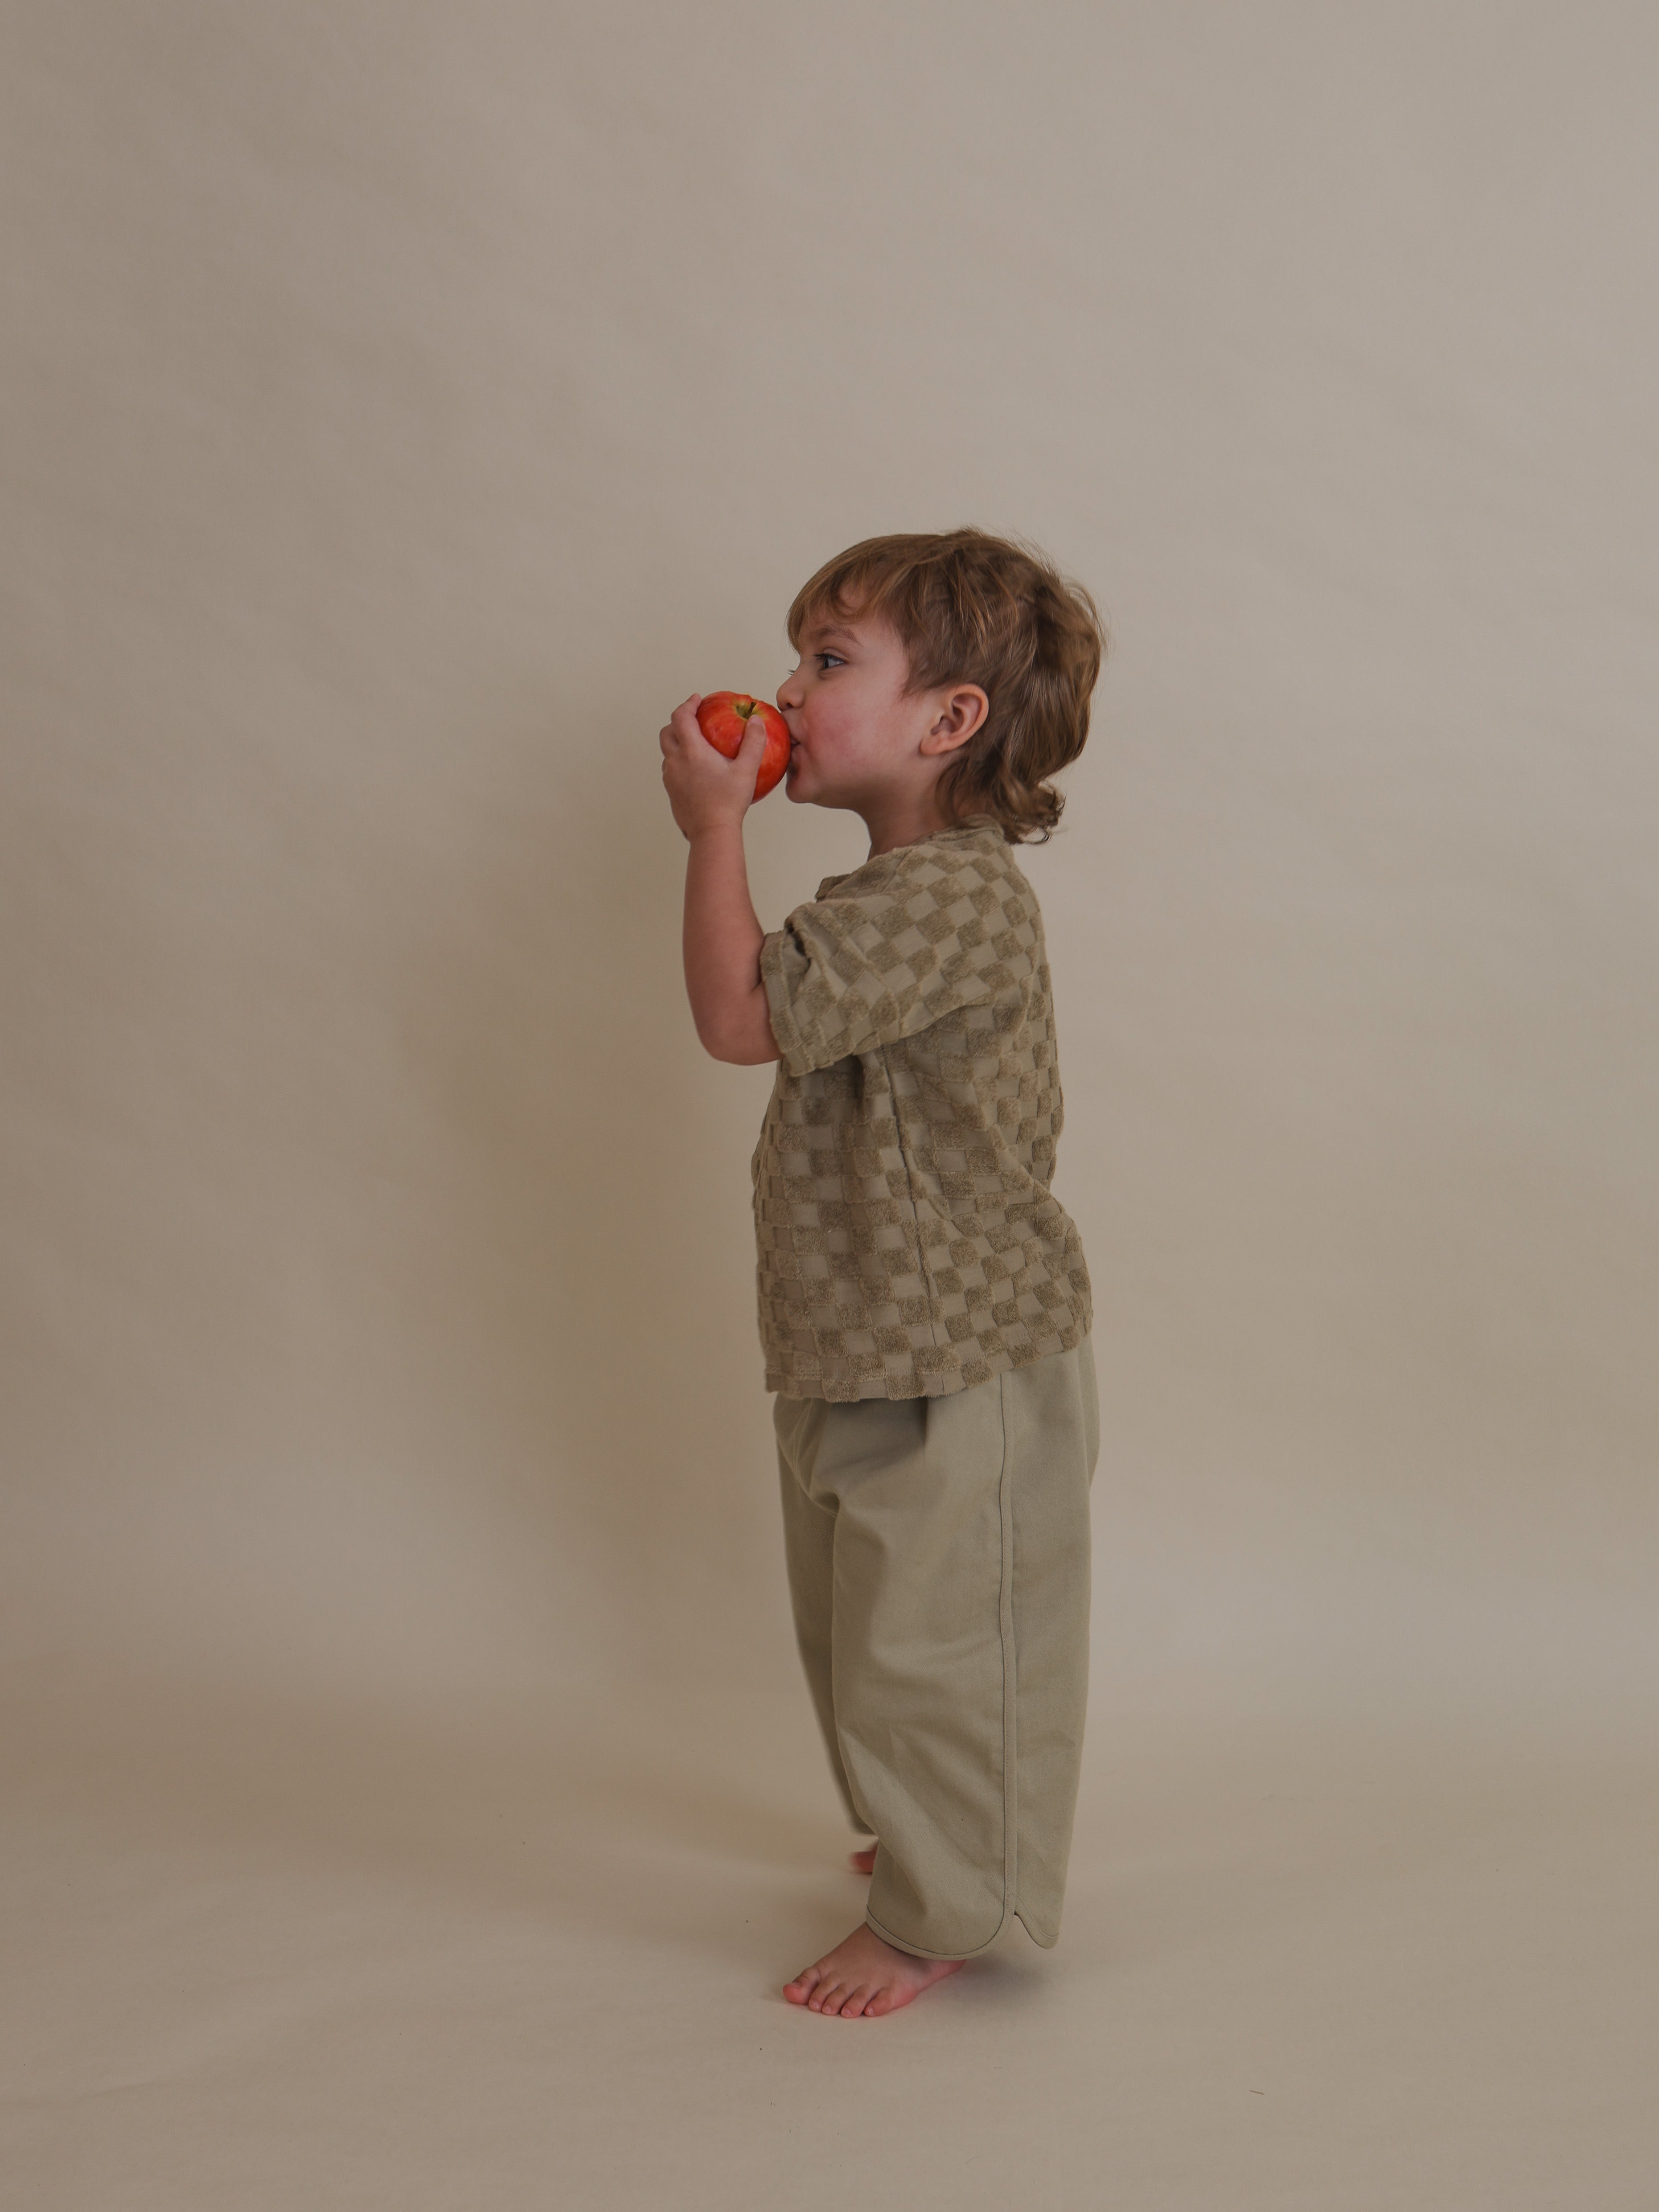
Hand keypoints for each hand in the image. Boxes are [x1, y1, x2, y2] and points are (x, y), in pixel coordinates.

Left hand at [658, 694, 771, 840]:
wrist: (711, 833)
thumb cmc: (729, 803)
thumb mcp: (746, 770)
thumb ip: (753, 742)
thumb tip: (756, 721)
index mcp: (691, 751)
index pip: (681, 717)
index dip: (688, 704)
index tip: (698, 700)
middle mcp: (675, 761)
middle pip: (667, 732)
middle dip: (678, 721)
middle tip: (694, 718)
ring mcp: (670, 777)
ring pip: (667, 751)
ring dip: (677, 741)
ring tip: (695, 742)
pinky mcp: (670, 791)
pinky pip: (670, 768)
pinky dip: (678, 760)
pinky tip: (695, 768)